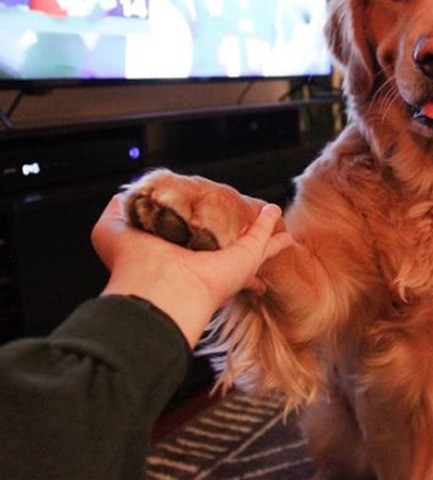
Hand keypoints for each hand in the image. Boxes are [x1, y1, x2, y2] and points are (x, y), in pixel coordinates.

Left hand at [92, 194, 293, 346]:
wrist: (157, 287)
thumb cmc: (132, 264)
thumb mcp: (112, 228)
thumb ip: (118, 207)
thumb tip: (125, 192)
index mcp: (172, 253)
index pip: (187, 238)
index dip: (194, 228)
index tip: (199, 219)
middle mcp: (200, 259)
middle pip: (223, 242)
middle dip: (234, 231)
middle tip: (245, 219)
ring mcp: (225, 260)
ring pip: (250, 242)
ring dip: (262, 229)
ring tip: (271, 216)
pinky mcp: (245, 258)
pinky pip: (263, 238)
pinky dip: (270, 224)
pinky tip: (274, 211)